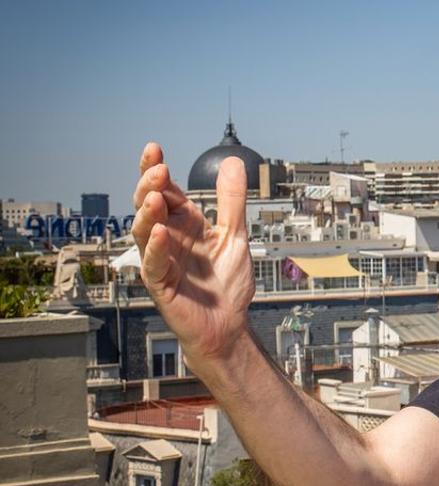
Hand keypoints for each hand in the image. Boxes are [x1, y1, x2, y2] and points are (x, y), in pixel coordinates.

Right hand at [131, 143, 254, 367]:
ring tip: (155, 198)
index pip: (166, 191)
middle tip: (158, 170)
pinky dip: (156, 247)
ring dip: (147, 213)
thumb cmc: (226, 282)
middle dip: (149, 186)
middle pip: (148, 205)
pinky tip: (159, 232)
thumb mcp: (234, 235)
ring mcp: (161, 259)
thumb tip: (231, 162)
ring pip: (143, 231)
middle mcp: (168, 238)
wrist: (229, 323)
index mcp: (184, 224)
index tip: (155, 149)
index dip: (157, 170)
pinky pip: (154, 263)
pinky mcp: (161, 284)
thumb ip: (231, 201)